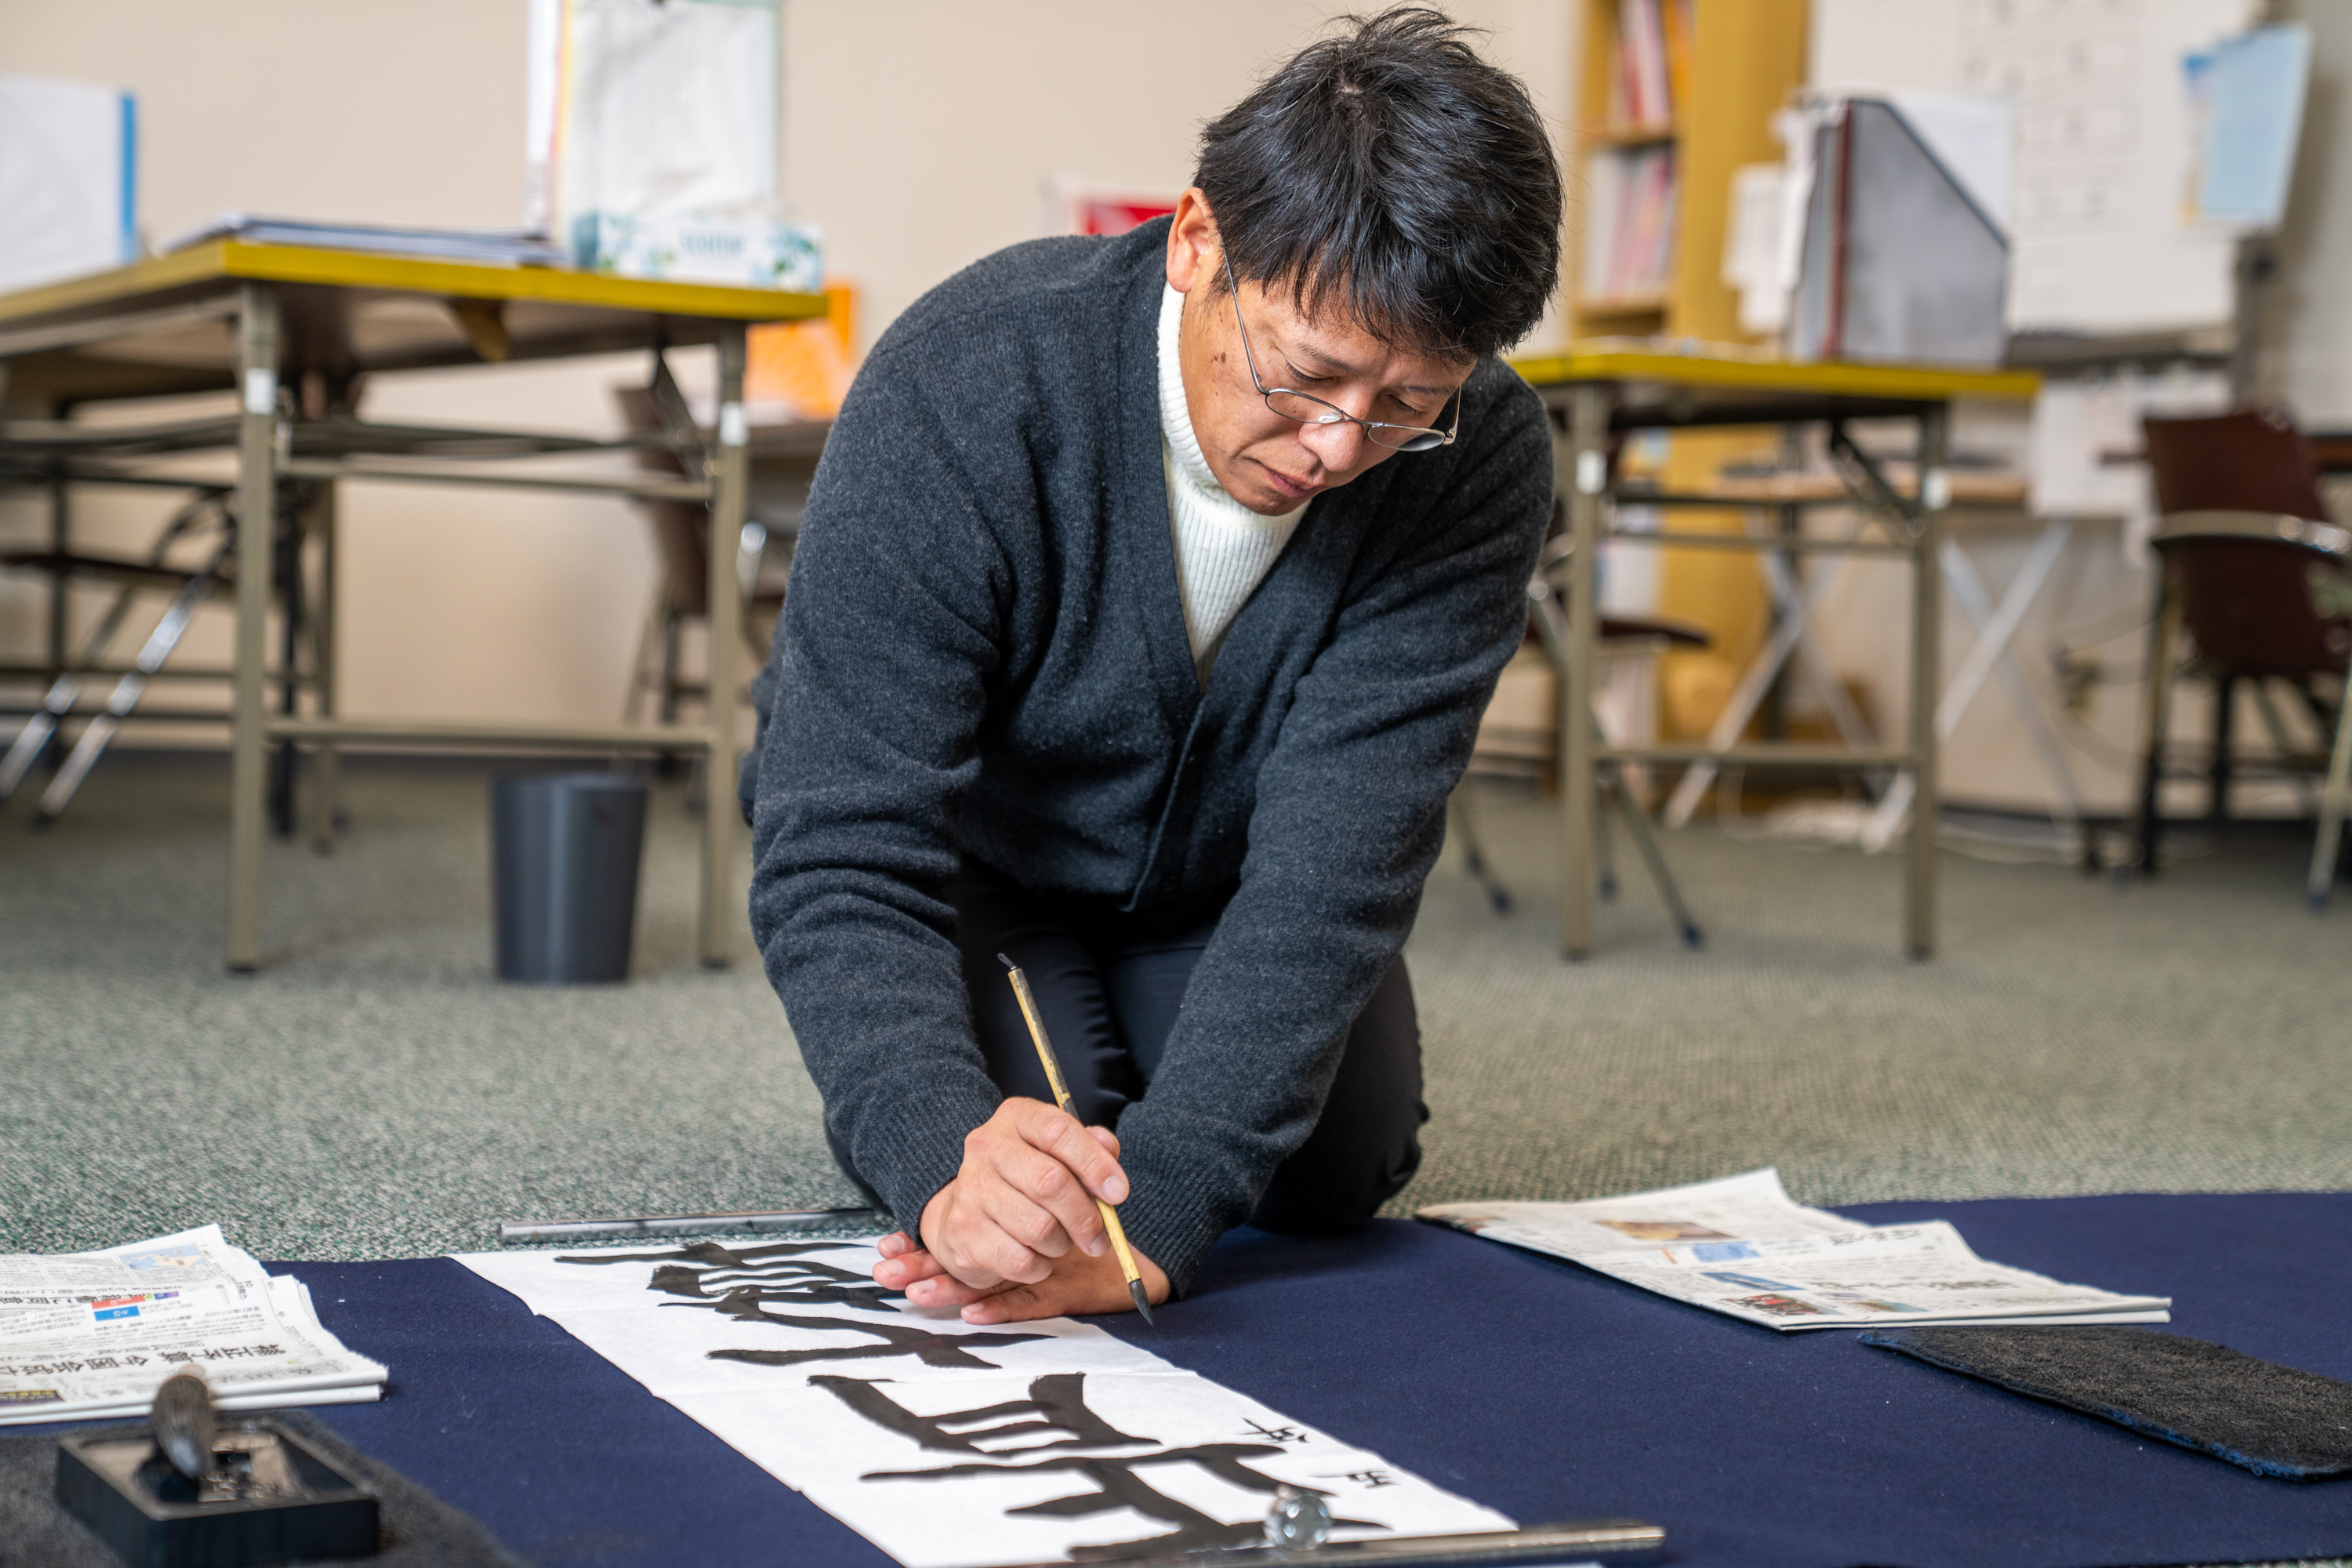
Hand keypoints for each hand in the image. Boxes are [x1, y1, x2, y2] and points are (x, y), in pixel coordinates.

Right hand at [868, 1097, 1168, 1321]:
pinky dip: (1040, 1266)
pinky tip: (1036, 1257)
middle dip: (1086, 1217)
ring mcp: (969, 1188)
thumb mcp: (1059, 1153)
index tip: (1119, 1193)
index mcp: (1016, 1118)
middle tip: (1100, 1238)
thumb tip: (1108, 1148)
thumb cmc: (1027, 1179)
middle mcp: (986, 1146)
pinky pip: (1021, 1260)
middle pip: (1051, 1183)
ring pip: (1040, 1227)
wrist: (966, 1210)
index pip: (1059, 1131)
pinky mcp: (962, 1232)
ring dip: (1062, 1244)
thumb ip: (1090, 1147)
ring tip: (1060, 1242)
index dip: (1096, 1164)